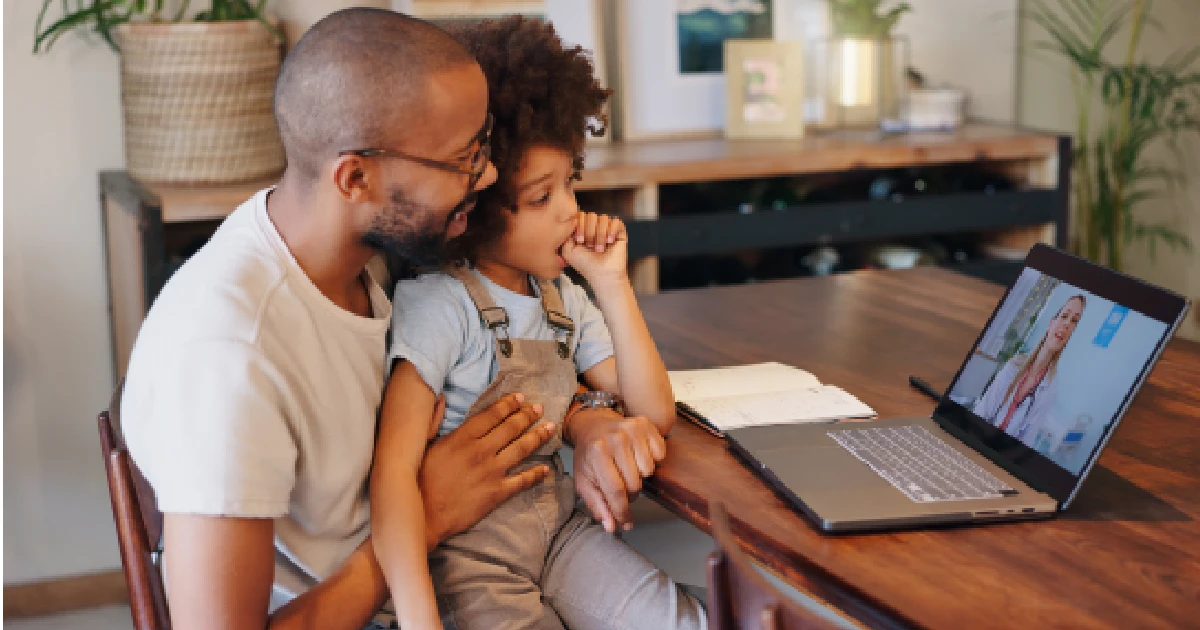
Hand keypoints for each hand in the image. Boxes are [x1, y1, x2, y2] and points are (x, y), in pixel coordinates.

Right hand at [419, 393, 555, 548]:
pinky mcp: (497, 493)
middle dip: (527, 416)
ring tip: (550, 428)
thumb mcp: (424, 445)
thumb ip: (435, 421)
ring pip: (521, 449)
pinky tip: (546, 469)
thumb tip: (440, 398)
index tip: (521, 397)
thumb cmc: (419, 481)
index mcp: (462, 438)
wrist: (424, 515)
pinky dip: (536, 474)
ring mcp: (491, 472)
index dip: (508, 404)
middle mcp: (480, 451)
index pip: (491, 415)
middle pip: (510, 428)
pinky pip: (522, 481)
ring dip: (537, 437)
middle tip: (540, 409)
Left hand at [562, 212, 627, 290]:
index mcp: (583, 229)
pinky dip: (611, 231)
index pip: (580, 215)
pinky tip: (609, 242)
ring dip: (599, 234)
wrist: (601, 275)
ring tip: (599, 248)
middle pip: (591, 215)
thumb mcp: (567, 250)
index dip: (579, 225)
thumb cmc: (586, 265)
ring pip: (603, 218)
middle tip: (590, 246)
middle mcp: (595, 227)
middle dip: (589, 231)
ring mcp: (608, 228)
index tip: (579, 241)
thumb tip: (570, 221)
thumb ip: (565, 234)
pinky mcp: (619, 231)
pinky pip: (616, 221)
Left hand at [566, 407, 666, 532]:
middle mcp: (616, 439)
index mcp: (597, 453)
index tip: (625, 522)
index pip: (615, 491)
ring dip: (640, 475)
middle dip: (629, 493)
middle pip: (635, 483)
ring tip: (628, 468)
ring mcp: (632, 429)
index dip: (622, 511)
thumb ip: (597, 505)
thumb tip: (612, 527)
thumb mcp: (584, 481)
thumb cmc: (589, 455)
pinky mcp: (646, 424)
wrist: (593, 424)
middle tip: (621, 486)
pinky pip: (660, 454)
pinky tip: (637, 456)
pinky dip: (651, 459)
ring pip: (649, 470)